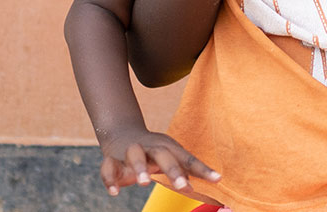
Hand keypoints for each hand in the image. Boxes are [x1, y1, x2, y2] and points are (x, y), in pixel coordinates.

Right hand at [98, 126, 218, 196]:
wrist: (122, 133)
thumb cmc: (154, 150)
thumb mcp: (170, 157)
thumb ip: (186, 169)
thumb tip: (214, 181)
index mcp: (168, 147)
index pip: (188, 158)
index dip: (202, 170)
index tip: (217, 180)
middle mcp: (151, 148)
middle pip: (163, 155)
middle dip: (173, 170)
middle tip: (183, 187)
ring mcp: (131, 152)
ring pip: (135, 155)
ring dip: (139, 168)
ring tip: (144, 183)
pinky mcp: (112, 159)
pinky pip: (108, 168)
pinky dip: (109, 179)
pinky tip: (114, 192)